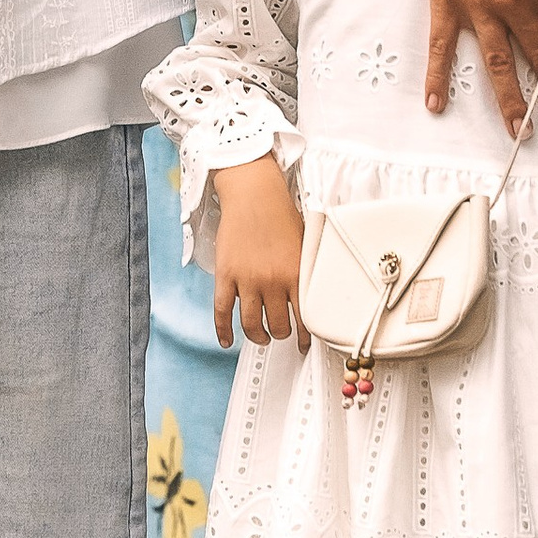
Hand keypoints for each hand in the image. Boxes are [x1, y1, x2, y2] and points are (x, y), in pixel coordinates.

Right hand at [211, 154, 306, 349]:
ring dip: (257, 336)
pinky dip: (223, 330)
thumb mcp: (305, 241)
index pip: (303, 318)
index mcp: (295, 274)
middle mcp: (272, 281)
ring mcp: (246, 279)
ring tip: (260, 336)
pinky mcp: (225, 275)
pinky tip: (226, 340)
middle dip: (280, 334)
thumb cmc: (280, 212)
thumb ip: (308, 269)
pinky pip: (222, 311)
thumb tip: (315, 293)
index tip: (304, 344)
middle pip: (277, 325)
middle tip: (280, 334)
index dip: (304, 337)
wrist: (253, 192)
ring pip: (251, 324)